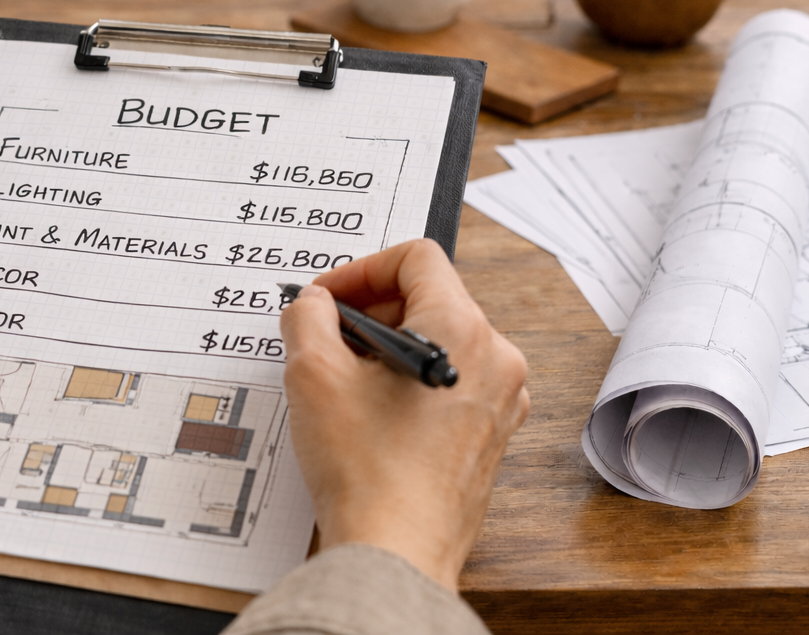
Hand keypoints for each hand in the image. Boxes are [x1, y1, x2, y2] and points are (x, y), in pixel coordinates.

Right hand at [279, 238, 528, 590]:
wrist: (395, 551)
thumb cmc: (367, 471)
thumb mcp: (313, 372)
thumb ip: (309, 315)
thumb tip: (315, 304)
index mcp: (463, 330)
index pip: (417, 257)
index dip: (361, 269)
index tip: (328, 300)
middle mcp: (495, 359)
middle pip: (429, 297)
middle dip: (370, 310)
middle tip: (325, 338)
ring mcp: (499, 400)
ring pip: (438, 340)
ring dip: (386, 346)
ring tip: (342, 380)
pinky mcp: (489, 434)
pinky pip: (448, 381)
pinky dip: (406, 380)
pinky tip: (367, 411)